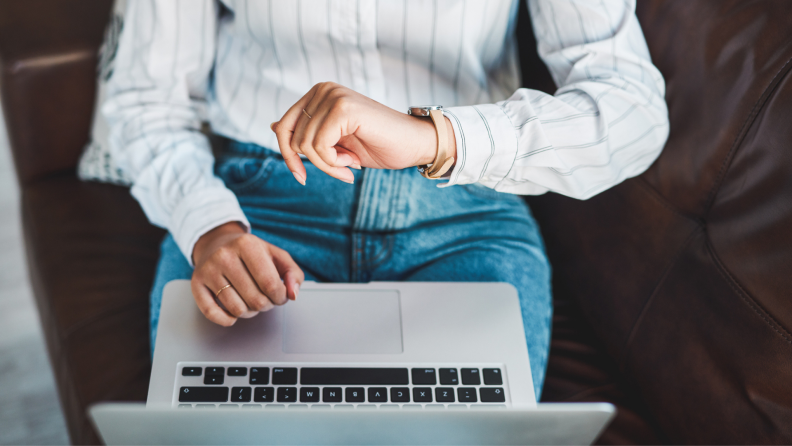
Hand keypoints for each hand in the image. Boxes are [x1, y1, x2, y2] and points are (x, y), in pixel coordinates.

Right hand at [191, 222, 303, 325]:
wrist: (217, 243)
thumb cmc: (251, 254)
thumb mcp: (277, 256)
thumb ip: (293, 274)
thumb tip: (293, 294)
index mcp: (247, 245)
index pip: (270, 284)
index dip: (280, 297)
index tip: (280, 296)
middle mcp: (224, 256)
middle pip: (255, 300)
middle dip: (266, 305)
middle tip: (266, 298)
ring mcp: (208, 270)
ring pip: (237, 309)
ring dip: (250, 312)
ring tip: (251, 301)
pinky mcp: (196, 284)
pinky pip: (212, 313)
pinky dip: (227, 320)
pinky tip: (233, 313)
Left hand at [271, 82, 455, 184]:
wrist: (414, 145)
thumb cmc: (378, 145)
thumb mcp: (335, 142)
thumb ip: (307, 132)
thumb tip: (273, 126)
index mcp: (318, 94)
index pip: (283, 127)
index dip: (287, 156)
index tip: (302, 176)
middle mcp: (323, 89)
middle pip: (290, 138)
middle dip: (313, 163)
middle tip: (341, 170)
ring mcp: (333, 96)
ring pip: (304, 145)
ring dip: (328, 165)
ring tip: (350, 164)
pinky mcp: (343, 108)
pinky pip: (319, 147)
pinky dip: (333, 163)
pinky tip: (353, 163)